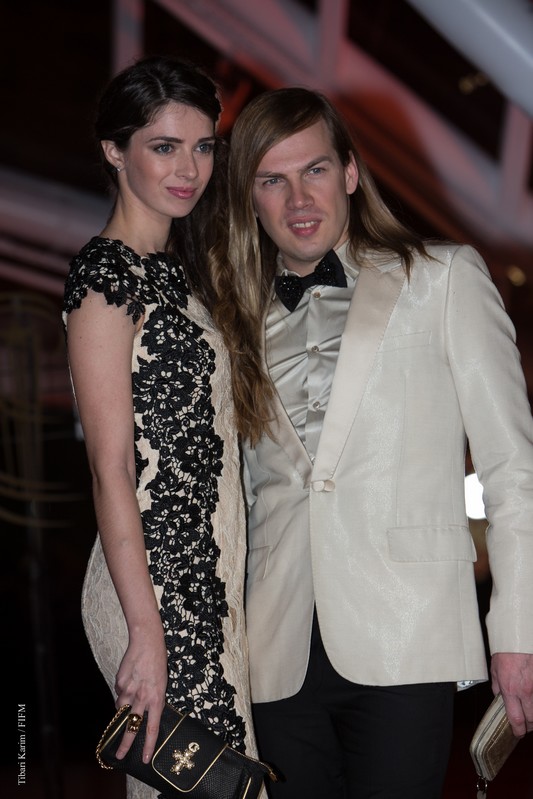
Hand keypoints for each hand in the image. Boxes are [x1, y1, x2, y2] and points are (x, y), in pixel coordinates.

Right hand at [113, 632, 167, 762]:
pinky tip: (129, 678)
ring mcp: (129, 690)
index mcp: (157, 698)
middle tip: (119, 756)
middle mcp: (143, 697)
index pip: (152, 727)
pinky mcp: (120, 683)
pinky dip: (122, 690)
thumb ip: (153, 699)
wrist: (147, 641)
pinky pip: (119, 692)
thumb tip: (144, 712)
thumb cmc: (158, 662)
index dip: (148, 745)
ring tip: (131, 689)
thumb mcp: (162, 683)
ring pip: (122, 708)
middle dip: (125, 744)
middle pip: (132, 726)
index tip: (144, 759)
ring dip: (123, 706)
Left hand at [491, 652, 532, 736]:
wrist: (519, 637)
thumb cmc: (506, 650)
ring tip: (530, 716)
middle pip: (532, 719)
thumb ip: (497, 687)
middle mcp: (526, 690)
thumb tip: (499, 699)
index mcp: (510, 689)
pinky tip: (532, 701)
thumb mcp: (495, 669)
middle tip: (525, 726)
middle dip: (529, 726)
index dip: (518, 730)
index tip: (517, 733)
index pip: (516, 719)